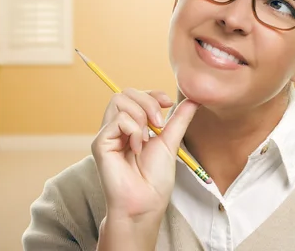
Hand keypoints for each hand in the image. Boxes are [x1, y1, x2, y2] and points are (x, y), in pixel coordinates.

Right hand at [92, 88, 199, 220]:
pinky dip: (134, 130)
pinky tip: (136, 149)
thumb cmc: (155, 179)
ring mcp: (107, 134)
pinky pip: (118, 119)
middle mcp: (116, 128)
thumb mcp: (170, 142)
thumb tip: (194, 100)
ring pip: (119, 100)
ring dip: (141, 116)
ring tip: (146, 139)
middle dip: (148, 102)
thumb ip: (179, 119)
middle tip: (159, 125)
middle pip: (125, 92)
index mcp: (131, 126)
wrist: (145, 203)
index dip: (151, 94)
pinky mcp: (100, 143)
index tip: (168, 103)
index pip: (135, 95)